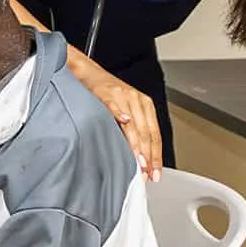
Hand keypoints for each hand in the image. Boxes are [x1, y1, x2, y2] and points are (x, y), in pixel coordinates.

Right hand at [76, 57, 162, 181]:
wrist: (89, 73)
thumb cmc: (107, 94)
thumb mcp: (127, 111)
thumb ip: (135, 132)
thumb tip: (141, 161)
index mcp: (145, 105)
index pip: (154, 135)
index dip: (155, 156)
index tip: (154, 172)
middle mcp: (136, 100)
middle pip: (146, 132)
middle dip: (147, 156)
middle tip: (146, 173)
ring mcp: (122, 95)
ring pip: (132, 123)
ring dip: (136, 144)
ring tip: (137, 161)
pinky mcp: (106, 92)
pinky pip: (113, 104)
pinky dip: (118, 113)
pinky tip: (123, 121)